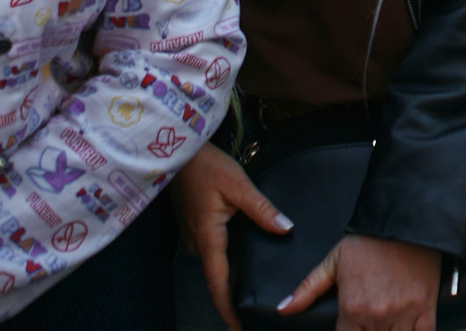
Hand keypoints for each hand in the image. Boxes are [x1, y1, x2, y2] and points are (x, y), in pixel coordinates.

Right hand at [175, 144, 293, 330]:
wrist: (180, 152)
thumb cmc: (206, 166)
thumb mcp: (238, 184)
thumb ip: (262, 209)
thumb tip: (285, 228)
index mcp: (208, 237)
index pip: (218, 282)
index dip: (227, 306)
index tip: (237, 326)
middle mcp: (198, 242)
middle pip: (216, 278)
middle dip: (231, 298)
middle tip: (251, 313)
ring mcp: (195, 236)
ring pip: (214, 265)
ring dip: (229, 280)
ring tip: (250, 293)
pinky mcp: (196, 228)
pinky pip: (212, 252)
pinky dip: (225, 263)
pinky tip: (242, 263)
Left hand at [282, 234, 440, 330]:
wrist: (405, 220)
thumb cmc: (369, 241)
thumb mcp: (333, 262)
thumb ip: (307, 289)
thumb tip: (283, 310)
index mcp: (352, 308)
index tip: (351, 328)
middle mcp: (377, 316)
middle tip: (366, 324)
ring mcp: (403, 315)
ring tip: (383, 326)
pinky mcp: (426, 310)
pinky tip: (404, 329)